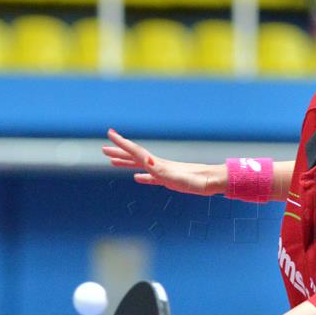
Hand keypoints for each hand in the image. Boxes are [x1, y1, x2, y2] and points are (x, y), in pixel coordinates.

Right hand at [102, 129, 225, 195]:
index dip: (122, 143)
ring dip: (126, 163)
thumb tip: (147, 162)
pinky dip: (142, 176)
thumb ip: (161, 172)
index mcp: (157, 164)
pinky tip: (137, 177)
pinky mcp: (169, 180)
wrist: (212, 181)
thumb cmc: (197, 181)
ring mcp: (163, 172)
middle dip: (119, 152)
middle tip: (103, 148)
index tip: (109, 133)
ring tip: (112, 161)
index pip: (135, 151)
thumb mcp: (176, 177)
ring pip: (140, 165)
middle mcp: (158, 165)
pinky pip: (151, 177)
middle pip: (134, 156)